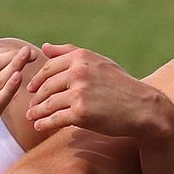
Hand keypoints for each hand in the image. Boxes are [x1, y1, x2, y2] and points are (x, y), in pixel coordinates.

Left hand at [27, 43, 173, 138]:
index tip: (31, 89)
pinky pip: (54, 118)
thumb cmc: (120, 85)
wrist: (142, 108)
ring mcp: (79, 92)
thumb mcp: (97, 62)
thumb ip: (69, 53)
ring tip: (31, 117)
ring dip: (36, 112)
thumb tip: (44, 47)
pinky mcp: (80, 112)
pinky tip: (39, 126)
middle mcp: (78, 72)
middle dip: (36, 97)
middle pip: (46, 86)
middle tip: (31, 106)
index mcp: (81, 57)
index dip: (37, 80)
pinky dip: (44, 123)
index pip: (49, 68)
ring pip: (48, 103)